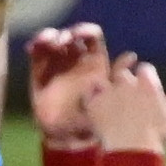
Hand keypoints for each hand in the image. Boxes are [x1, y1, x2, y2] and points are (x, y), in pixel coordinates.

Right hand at [26, 23, 112, 149]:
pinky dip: (34, 45)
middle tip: (62, 42)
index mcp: (94, 61)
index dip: (84, 30)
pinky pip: (37, 53)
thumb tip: (132, 55)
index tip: (77, 35)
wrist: (67, 136)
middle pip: (70, 35)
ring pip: (52, 40)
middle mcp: (75, 58)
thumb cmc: (92, 118)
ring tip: (46, 42)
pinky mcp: (40, 71)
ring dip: (48, 36)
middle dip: (65, 34)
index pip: (91, 36)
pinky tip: (32, 47)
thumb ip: (117, 75)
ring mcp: (57, 63)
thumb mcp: (107, 98)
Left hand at [84, 54, 165, 156]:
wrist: (132, 151)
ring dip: (107, 86)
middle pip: (124, 72)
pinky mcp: (93, 102)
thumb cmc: (157, 135)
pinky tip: (95, 104)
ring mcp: (108, 90)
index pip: (146, 69)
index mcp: (147, 82)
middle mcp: (127, 81)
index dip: (146, 77)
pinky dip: (92, 96)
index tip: (145, 87)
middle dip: (125, 80)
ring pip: (105, 80)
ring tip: (109, 97)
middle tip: (126, 94)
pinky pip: (89, 93)